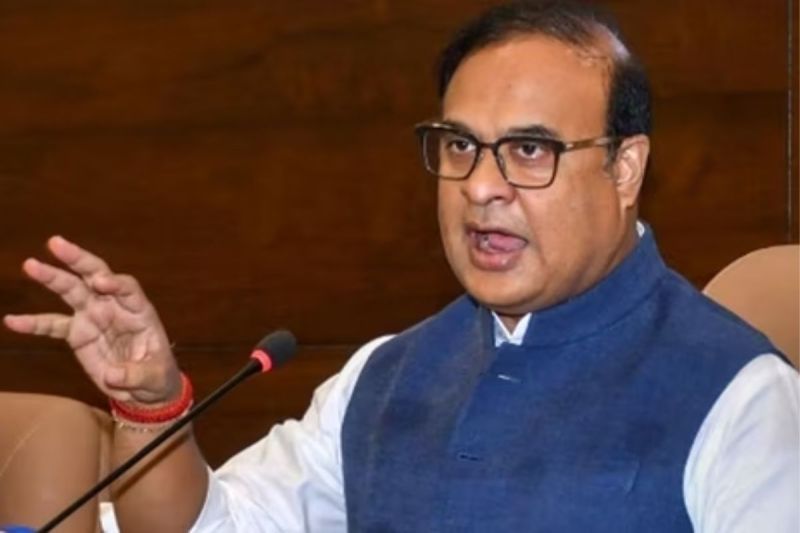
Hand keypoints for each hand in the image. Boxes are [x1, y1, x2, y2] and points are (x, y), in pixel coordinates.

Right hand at [4, 236, 180, 404]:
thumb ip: (137, 375)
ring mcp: (94, 316)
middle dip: (78, 260)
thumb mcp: (154, 378)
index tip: (101, 283)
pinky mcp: (77, 333)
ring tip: (30, 264)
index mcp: (139, 311)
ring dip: (52, 277)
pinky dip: (33, 323)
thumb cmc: (156, 376)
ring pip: (71, 291)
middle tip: (56, 243)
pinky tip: (12, 321)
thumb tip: (113, 376)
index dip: (115, 283)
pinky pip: (53, 325)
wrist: (143, 388)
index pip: (127, 287)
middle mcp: (114, 307)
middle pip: (95, 276)